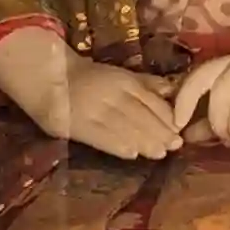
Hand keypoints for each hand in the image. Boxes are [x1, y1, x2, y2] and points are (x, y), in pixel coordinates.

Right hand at [0, 27, 180, 160]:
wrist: (49, 79)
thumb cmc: (89, 78)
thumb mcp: (119, 75)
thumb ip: (145, 84)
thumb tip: (172, 91)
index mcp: (122, 80)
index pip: (149, 100)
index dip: (165, 116)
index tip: (179, 130)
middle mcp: (110, 94)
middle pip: (139, 115)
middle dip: (159, 132)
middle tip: (175, 147)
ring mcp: (92, 109)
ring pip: (124, 127)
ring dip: (144, 142)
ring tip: (159, 154)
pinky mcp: (76, 124)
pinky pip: (100, 137)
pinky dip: (118, 146)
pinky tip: (132, 155)